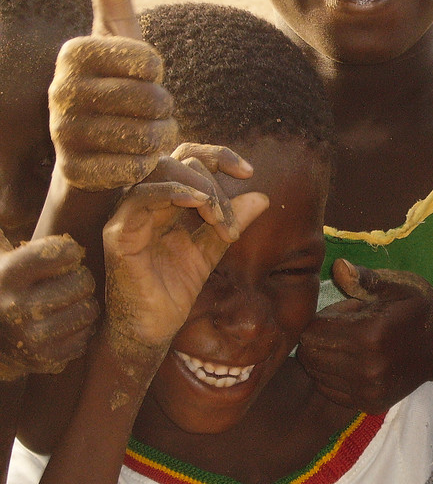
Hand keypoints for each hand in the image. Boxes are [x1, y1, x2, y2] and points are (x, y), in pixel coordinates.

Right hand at [0, 231, 97, 380]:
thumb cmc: (9, 283)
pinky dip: (80, 331)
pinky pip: (84, 338)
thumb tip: (33, 183)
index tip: (63, 255)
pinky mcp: (45, 359)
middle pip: (82, 282)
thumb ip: (31, 234)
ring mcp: (31, 337)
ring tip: (65, 303)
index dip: (70, 252)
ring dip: (84, 305)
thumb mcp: (9, 254)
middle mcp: (16, 306)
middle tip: (66, 282)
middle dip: (80, 280)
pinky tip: (63, 325)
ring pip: (89, 311)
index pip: (65, 251)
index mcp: (7, 273)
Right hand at [48, 0, 176, 190]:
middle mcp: (59, 92)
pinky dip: (145, 165)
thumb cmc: (112, 82)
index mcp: (72, 53)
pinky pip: (136, 168)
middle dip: (162, 107)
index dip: (157, 72)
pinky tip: (133, 158)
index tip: (141, 75)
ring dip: (158, 137)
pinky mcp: (75, 172)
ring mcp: (63, 135)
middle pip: (152, 99)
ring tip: (144, 132)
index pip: (149, 60)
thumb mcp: (115, 35)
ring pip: (147, 135)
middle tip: (149, 110)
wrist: (92, 149)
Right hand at [102, 160, 267, 375]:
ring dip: (199, 190)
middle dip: (214, 185)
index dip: (219, 156)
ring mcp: (129, 213)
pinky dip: (172, 192)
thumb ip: (232, 221)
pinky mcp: (119, 232)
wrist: (152, 327)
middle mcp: (145, 201)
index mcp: (166, 200)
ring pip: (161, 172)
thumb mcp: (212, 248)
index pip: (188, 158)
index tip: (249, 172)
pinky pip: (141, 197)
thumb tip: (262, 197)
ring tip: (219, 218)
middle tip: (229, 221)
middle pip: (178, 161)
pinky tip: (197, 204)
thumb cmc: (175, 288)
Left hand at [298, 259, 432, 413]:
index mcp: (371, 334)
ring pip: (317, 374)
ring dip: (326, 357)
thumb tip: (338, 266)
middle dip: (320, 337)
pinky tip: (356, 361)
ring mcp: (369, 390)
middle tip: (346, 327)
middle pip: (310, 355)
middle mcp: (367, 368)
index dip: (323, 317)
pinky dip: (334, 375)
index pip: (312, 331)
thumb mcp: (398, 285)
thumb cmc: (420, 307)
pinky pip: (331, 390)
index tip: (347, 310)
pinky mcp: (371, 404)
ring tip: (353, 344)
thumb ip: (365, 279)